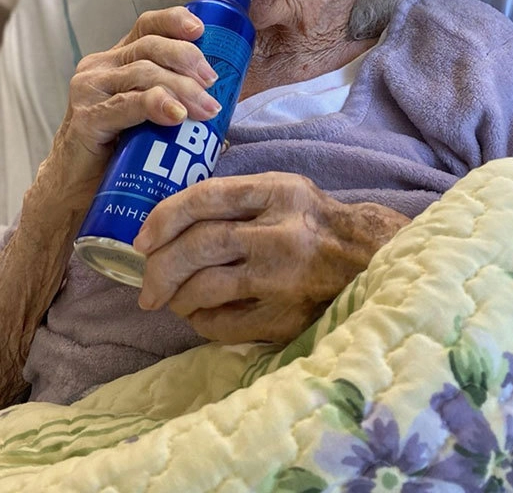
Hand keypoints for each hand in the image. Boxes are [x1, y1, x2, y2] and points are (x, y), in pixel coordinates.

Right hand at [62, 6, 221, 160]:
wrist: (75, 192)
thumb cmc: (116, 155)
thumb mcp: (147, 118)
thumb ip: (173, 102)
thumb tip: (218, 106)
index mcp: (116, 62)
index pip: (146, 28)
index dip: (173, 21)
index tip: (201, 30)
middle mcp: (99, 69)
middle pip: (149, 47)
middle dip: (187, 60)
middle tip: (213, 82)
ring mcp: (89, 92)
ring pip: (143, 73)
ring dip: (181, 88)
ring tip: (205, 108)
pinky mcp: (86, 118)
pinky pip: (127, 104)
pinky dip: (155, 105)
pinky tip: (176, 114)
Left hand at [134, 172, 408, 343]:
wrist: (369, 259)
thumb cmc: (314, 222)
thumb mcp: (282, 190)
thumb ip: (235, 196)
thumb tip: (171, 217)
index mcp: (276, 193)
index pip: (206, 197)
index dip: (164, 217)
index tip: (142, 239)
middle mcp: (279, 233)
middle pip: (199, 246)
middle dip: (160, 267)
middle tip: (146, 284)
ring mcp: (283, 278)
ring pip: (206, 287)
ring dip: (176, 296)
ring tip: (168, 300)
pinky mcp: (287, 316)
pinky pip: (225, 323)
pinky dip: (201, 320)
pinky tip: (197, 315)